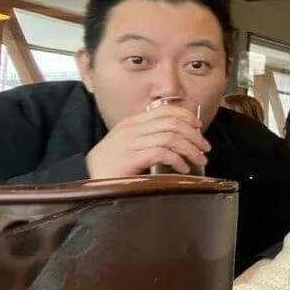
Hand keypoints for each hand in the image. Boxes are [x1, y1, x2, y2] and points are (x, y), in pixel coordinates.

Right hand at [86, 104, 210, 178]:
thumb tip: (178, 139)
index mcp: (132, 122)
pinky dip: (177, 160)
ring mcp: (130, 143)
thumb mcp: (128, 144)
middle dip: (194, 135)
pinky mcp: (130, 158)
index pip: (166, 110)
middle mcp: (132, 128)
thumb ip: (148, 137)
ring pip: (171, 137)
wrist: (85, 179)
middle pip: (173, 123)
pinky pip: (162, 153)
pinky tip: (183, 169)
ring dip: (190, 149)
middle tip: (204, 148)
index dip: (187, 117)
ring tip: (198, 160)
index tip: (199, 129)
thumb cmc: (110, 165)